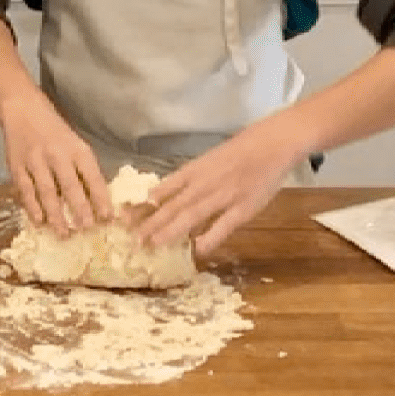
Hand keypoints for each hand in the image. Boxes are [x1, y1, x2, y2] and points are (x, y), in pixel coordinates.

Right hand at [0, 89, 113, 235]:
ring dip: (56, 214)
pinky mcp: (17, 166)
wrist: (22, 109)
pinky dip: (32, 207)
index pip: (92, 176)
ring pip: (47, 191)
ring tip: (64, 233)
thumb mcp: (75, 144)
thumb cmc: (55, 131)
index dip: (101, 197)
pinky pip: (26, 190)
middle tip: (86, 228)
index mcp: (77, 149)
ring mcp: (35, 161)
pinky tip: (39, 222)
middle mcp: (57, 154)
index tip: (108, 217)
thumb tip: (97, 203)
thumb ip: (84, 170)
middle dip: (79, 208)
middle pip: (70, 185)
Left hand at [130, 121, 307, 257]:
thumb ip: (189, 180)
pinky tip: (197, 251)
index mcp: (193, 171)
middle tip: (132, 238)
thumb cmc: (238, 153)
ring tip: (152, 244)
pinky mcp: (243, 208)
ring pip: (191, 215)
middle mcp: (203, 183)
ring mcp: (222, 196)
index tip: (124, 217)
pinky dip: (210, 237)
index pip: (162, 190)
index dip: (143, 205)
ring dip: (170, 230)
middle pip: (172, 205)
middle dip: (151, 223)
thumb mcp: (207, 162)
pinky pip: (224, 225)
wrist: (270, 145)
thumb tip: (164, 197)